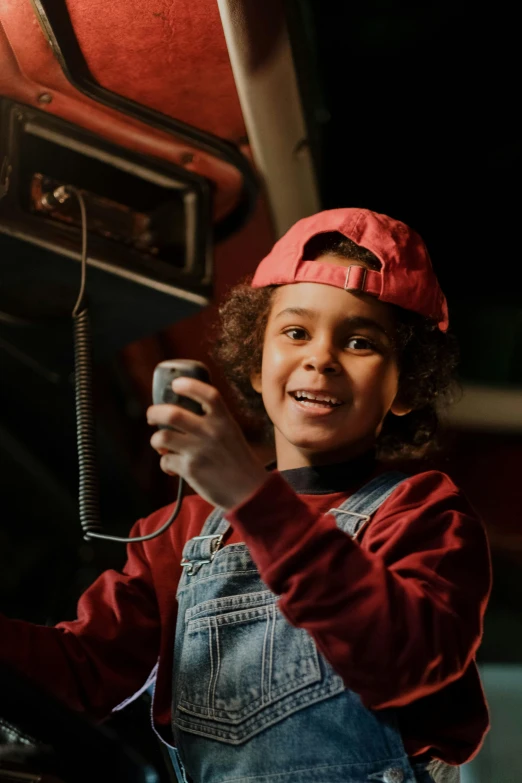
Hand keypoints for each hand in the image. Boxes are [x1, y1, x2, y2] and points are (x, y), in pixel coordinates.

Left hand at [147, 377, 268, 509]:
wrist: (249, 492)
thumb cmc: (238, 461)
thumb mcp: (231, 433)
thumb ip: (213, 421)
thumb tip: (181, 412)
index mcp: (224, 420)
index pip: (207, 394)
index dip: (188, 385)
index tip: (175, 384)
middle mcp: (211, 432)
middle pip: (171, 413)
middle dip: (154, 413)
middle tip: (152, 417)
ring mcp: (199, 450)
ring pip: (161, 437)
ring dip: (156, 441)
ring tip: (161, 445)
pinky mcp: (190, 469)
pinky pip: (165, 461)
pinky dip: (166, 464)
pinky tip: (174, 468)